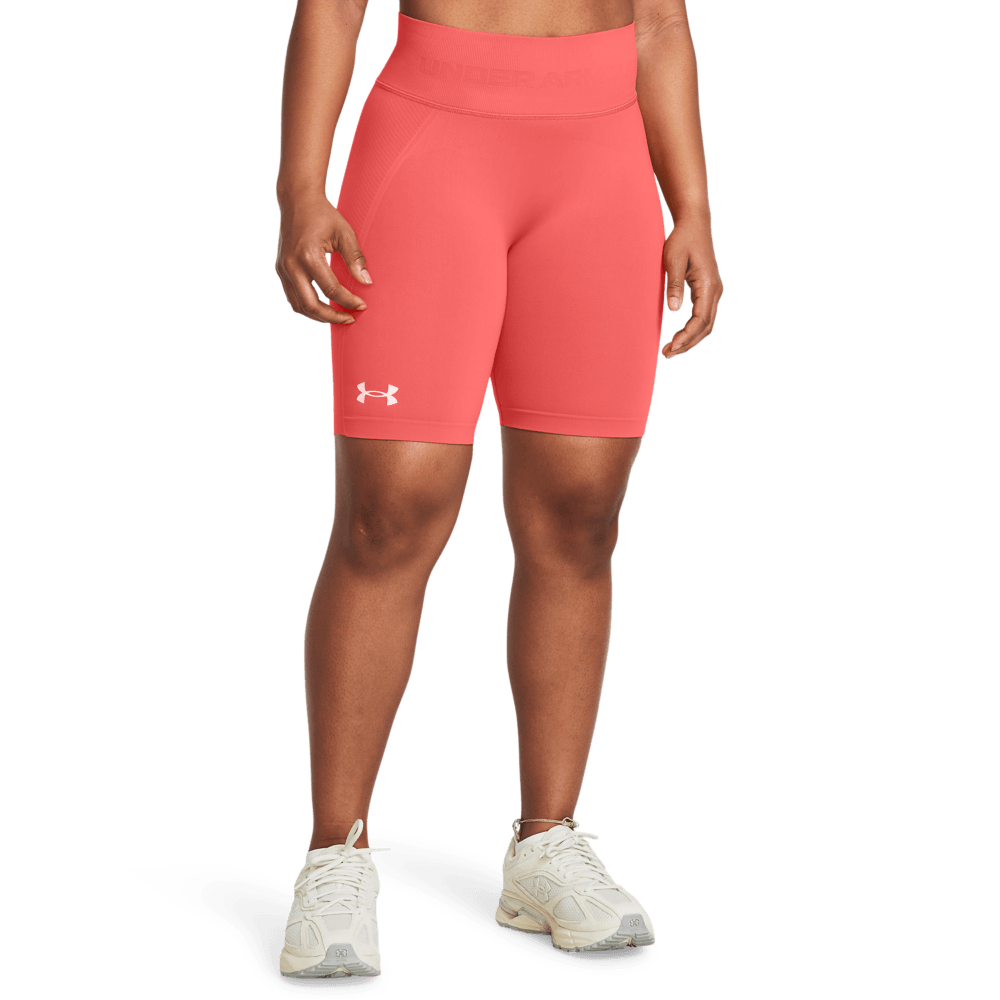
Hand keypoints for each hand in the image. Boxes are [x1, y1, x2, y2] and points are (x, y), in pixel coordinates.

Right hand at [275, 193, 371, 324]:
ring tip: (337, 316)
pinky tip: (324, 305)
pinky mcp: (281, 270)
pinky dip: (308, 306)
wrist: (297, 199)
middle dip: (332, 317)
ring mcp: (282, 269)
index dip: (348, 301)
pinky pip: (293, 297)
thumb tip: (367, 283)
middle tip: (349, 318)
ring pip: (298, 306)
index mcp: (308, 256)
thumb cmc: (323, 214)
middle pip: (311, 306)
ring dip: (318, 316)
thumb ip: (356, 259)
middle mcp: (291, 265)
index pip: (331, 289)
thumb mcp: (344, 233)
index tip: (362, 305)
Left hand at [660, 220, 722, 357]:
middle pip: (706, 327)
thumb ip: (674, 285)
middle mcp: (715, 290)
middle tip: (667, 354)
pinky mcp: (709, 289)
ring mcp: (714, 290)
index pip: (700, 320)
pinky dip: (692, 329)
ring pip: (706, 324)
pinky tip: (679, 335)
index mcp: (708, 285)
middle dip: (688, 343)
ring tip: (671, 349)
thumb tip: (673, 309)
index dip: (686, 336)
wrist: (694, 223)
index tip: (671, 347)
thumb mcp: (673, 260)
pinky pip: (704, 316)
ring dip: (690, 338)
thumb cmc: (682, 239)